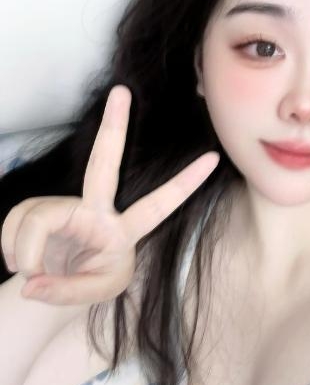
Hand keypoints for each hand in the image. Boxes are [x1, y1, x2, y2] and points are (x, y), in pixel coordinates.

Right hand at [0, 85, 219, 304]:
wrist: (54, 282)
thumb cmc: (88, 281)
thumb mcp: (91, 294)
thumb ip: (64, 292)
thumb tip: (33, 283)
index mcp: (123, 229)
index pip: (159, 205)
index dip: (185, 183)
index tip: (213, 158)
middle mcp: (97, 208)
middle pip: (104, 162)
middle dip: (115, 127)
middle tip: (122, 91)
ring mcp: (66, 204)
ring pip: (38, 218)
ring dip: (25, 251)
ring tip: (29, 272)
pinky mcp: (37, 205)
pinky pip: (16, 222)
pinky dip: (12, 248)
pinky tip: (18, 262)